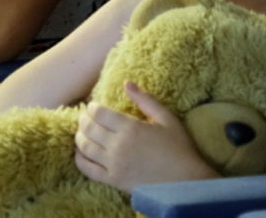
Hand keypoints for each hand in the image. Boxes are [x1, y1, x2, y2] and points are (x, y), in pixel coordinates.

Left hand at [75, 82, 218, 192]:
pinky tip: (81, 152)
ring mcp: (114, 164)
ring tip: (83, 132)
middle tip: (86, 117)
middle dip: (84, 119)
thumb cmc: (179, 149)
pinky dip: (79, 158)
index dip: (92, 107)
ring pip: (85, 146)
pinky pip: (87, 168)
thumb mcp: (167, 119)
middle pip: (88, 127)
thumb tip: (127, 83)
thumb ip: (145, 100)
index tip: (94, 107)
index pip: (99, 112)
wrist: (186, 183)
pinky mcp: (113, 180)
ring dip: (80, 136)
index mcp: (130, 127)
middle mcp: (118, 145)